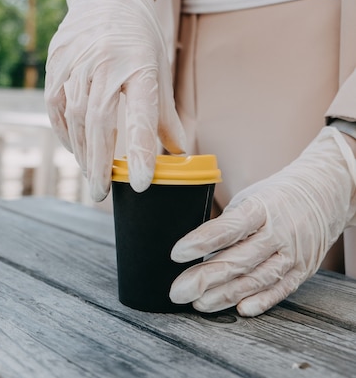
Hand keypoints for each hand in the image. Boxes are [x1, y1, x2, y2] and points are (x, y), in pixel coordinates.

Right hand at [44, 0, 185, 201]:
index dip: (141, 151)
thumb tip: (180, 156)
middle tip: (101, 194)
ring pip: (74, 119)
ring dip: (81, 153)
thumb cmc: (138, 39)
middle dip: (99, 164)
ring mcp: (76, 64)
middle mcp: (106, 64)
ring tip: (91, 176)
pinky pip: (55, 108)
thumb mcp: (159, 71)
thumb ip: (166, 116)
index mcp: (140, 66)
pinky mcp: (56, 66)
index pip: (141, 116)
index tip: (141, 183)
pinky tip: (75, 150)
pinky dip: (64, 133)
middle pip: (98, 123)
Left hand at [169, 127, 355, 316]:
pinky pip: (280, 290)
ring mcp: (293, 253)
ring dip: (224, 296)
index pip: (227, 228)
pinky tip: (239, 309)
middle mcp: (278, 232)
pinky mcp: (303, 269)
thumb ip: (226, 224)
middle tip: (178, 291)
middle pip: (238, 260)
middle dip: (204, 278)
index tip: (177, 253)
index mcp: (260, 208)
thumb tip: (196, 252)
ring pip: (255, 280)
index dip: (201, 241)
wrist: (325, 194)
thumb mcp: (248, 199)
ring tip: (199, 303)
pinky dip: (260, 302)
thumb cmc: (276, 197)